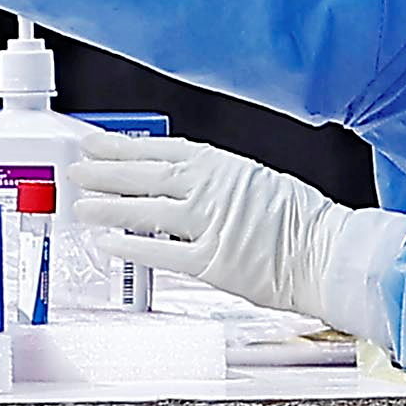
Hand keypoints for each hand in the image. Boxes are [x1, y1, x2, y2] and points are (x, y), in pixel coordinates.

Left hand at [61, 133, 405, 343]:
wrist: (328, 253)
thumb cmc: (302, 221)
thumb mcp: (257, 180)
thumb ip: (216, 180)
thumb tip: (178, 183)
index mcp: (223, 164)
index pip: (161, 149)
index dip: (122, 146)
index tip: (96, 143)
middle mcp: (211, 189)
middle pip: (145, 175)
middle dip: (105, 172)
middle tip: (77, 170)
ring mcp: (209, 225)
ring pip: (145, 210)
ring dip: (107, 208)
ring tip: (82, 205)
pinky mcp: (211, 262)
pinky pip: (160, 253)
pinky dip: (130, 246)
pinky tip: (107, 243)